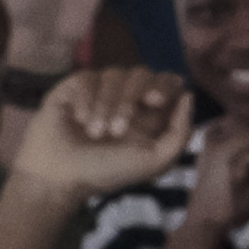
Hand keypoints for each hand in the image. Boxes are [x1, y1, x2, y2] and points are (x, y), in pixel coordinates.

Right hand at [3, 66, 193, 202]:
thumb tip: (188, 96)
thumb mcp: (154, 161)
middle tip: (118, 127)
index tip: (154, 100)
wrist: (60, 175)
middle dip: (131, 98)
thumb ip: (179, 132)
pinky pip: (89, 77)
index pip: (168, 82)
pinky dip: (86, 99)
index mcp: (150, 114)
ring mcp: (101, 91)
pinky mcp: (74, 86)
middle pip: (142, 73)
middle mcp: (127, 98)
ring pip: (115, 74)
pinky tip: (79, 119)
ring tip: (95, 133)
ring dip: (107, 105)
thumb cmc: (107, 172)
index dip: (165, 84)